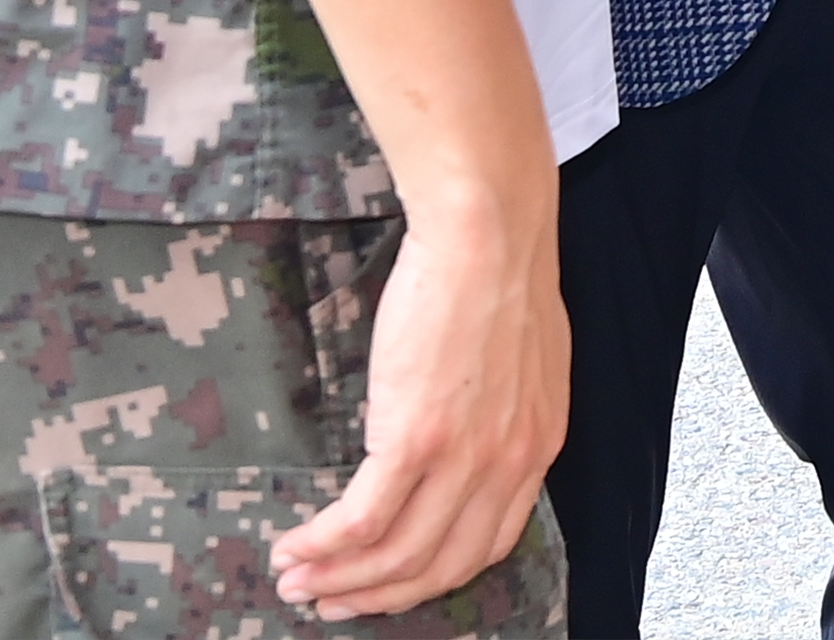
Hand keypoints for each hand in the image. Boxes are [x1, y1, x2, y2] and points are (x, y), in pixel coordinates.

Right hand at [268, 188, 566, 618]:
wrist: (489, 231)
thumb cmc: (499, 280)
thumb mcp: (527, 366)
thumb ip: (505, 419)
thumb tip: (466, 451)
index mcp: (540, 446)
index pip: (489, 544)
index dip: (432, 576)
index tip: (390, 584)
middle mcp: (509, 463)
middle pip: (440, 563)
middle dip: (377, 595)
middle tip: (329, 601)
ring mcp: (463, 455)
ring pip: (396, 555)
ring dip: (337, 579)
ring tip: (297, 581)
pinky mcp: (415, 437)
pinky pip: (362, 520)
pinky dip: (321, 545)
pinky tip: (293, 547)